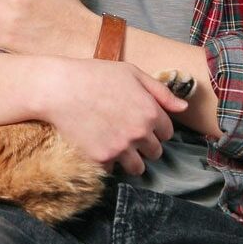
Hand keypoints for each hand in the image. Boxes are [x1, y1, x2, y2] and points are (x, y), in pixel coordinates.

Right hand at [36, 57, 187, 174]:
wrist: (59, 89)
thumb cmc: (95, 75)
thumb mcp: (131, 73)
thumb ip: (161, 92)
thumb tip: (184, 107)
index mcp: (150, 112)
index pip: (167, 133)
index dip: (155, 127)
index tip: (141, 122)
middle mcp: (139, 133)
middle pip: (155, 152)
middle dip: (144, 144)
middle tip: (126, 132)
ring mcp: (120, 148)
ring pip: (137, 168)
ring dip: (130, 159)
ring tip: (115, 144)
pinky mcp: (101, 159)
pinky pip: (113, 170)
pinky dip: (107, 161)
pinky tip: (98, 144)